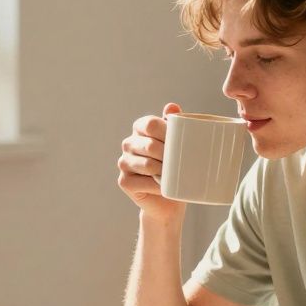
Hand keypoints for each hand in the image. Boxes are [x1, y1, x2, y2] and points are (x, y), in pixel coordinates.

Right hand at [117, 102, 186, 220]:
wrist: (170, 199)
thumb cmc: (176, 167)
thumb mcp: (178, 143)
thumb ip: (175, 123)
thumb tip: (172, 106)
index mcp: (140, 128)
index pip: (151, 124)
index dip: (167, 133)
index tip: (181, 143)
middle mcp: (128, 143)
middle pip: (149, 145)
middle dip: (168, 156)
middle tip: (182, 163)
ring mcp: (123, 162)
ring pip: (147, 165)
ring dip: (165, 172)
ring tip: (175, 175)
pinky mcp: (124, 181)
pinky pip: (144, 182)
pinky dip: (159, 186)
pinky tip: (165, 187)